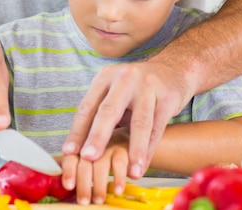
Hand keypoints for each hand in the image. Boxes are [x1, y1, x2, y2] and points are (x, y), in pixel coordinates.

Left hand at [62, 128, 129, 204]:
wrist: (128, 133)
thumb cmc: (103, 148)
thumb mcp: (86, 154)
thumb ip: (72, 165)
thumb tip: (52, 181)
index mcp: (80, 145)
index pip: (70, 157)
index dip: (69, 171)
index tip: (68, 185)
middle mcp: (93, 143)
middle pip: (85, 161)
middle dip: (83, 182)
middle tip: (84, 200)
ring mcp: (109, 144)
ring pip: (102, 163)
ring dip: (100, 183)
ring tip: (99, 198)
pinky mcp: (125, 148)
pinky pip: (122, 162)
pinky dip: (120, 177)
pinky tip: (118, 189)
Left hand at [63, 59, 192, 178]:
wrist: (171, 69)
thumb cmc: (135, 88)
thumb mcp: (114, 92)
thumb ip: (98, 114)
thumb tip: (76, 149)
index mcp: (106, 76)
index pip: (88, 106)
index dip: (78, 130)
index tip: (69, 152)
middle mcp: (125, 78)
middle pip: (109, 110)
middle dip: (98, 135)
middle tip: (88, 157)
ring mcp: (148, 86)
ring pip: (140, 122)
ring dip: (134, 149)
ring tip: (130, 172)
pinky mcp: (167, 97)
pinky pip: (157, 127)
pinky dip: (150, 150)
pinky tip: (143, 166)